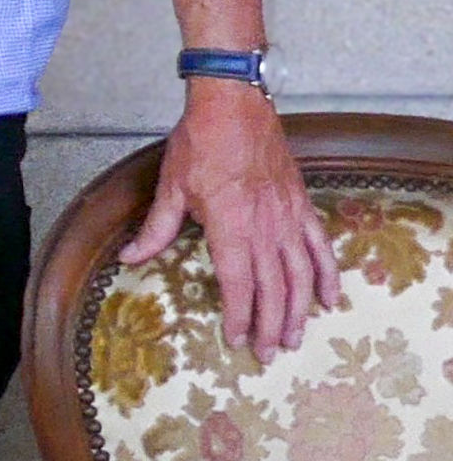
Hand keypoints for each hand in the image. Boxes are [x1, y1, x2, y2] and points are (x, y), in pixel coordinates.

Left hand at [121, 78, 340, 361]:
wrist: (234, 106)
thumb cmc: (200, 143)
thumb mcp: (171, 187)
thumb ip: (156, 229)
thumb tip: (130, 258)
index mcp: (231, 227)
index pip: (238, 284)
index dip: (239, 316)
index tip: (237, 340)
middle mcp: (265, 228)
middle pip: (273, 289)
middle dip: (271, 325)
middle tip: (268, 354)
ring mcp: (288, 218)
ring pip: (300, 275)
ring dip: (299, 310)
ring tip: (296, 337)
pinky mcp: (301, 205)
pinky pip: (320, 247)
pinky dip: (327, 274)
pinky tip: (329, 297)